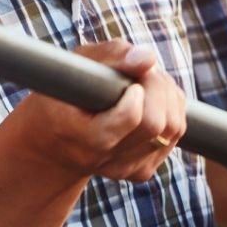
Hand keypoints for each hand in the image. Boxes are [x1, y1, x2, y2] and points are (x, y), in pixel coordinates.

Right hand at [0, 39, 187, 186]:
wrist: (51, 145)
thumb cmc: (63, 97)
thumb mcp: (73, 67)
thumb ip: (110, 56)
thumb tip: (149, 58)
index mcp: (84, 138)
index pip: (132, 117)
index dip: (139, 91)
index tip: (129, 79)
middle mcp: (107, 160)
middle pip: (158, 123)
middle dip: (158, 87)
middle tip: (142, 72)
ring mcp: (127, 169)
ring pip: (173, 128)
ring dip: (168, 96)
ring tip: (145, 83)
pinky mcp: (143, 170)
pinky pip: (175, 134)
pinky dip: (170, 110)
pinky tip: (148, 101)